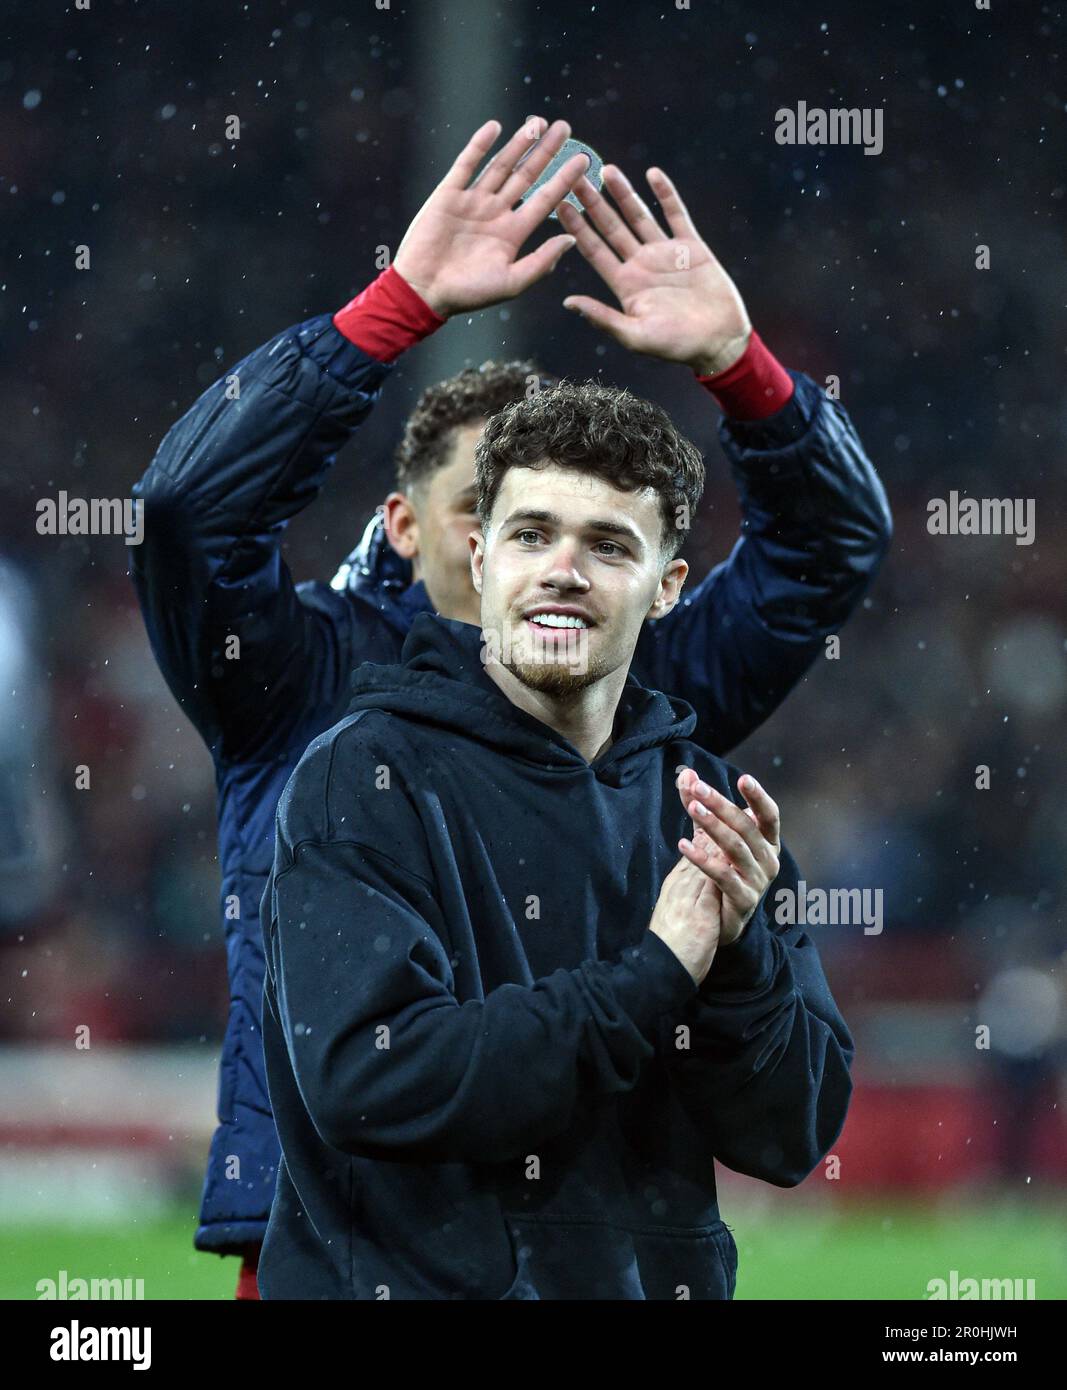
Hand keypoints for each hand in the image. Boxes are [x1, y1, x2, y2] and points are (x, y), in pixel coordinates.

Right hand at [391, 117, 589, 318]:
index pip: (545, 200)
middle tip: (565, 127)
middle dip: (546, 152)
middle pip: (527, 176)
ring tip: (538, 123)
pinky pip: (466, 164)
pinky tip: (495, 127)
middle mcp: (496, 213)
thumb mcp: (512, 282)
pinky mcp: (448, 195)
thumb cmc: (469, 294)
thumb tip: (572, 239)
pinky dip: (479, 145)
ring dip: (519, 143)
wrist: (424, 291)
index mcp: (512, 234)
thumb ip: (541, 261)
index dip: (564, 180)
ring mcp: (472, 201)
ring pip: (501, 165)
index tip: (584, 160)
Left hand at [555, 165, 752, 374]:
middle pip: (610, 227)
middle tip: (574, 177)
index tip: (559, 205)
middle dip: (592, 203)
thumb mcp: (635, 336)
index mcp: (625, 285)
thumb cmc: (676, 346)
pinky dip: (665, 195)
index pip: (594, 250)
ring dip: (623, 193)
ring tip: (606, 169)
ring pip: (639, 216)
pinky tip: (653, 174)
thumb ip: (603, 318)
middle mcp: (641, 265)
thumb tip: (568, 302)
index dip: (576, 228)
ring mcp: (665, 253)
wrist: (719, 342)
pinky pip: (676, 215)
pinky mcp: (691, 247)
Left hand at [676, 767, 780, 947]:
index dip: (758, 797)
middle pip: (747, 828)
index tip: (743, 779)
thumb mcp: (711, 834)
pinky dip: (702, 859)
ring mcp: (759, 881)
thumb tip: (687, 774)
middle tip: (699, 789)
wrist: (721, 918)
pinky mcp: (744, 899)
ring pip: (735, 848)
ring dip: (713, 826)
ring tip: (693, 808)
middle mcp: (769, 860)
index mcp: (768, 842)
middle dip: (722, 805)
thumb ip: (700, 804)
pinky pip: (722, 875)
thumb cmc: (723, 868)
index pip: (769, 815)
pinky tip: (683, 845)